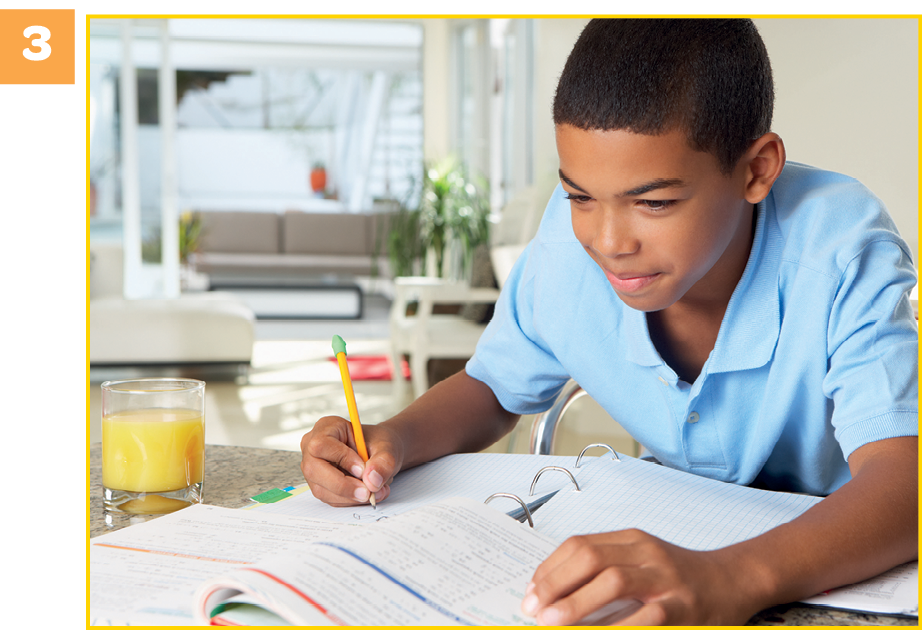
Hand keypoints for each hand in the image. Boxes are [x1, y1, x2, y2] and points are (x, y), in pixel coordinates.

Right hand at [299, 415, 404, 506]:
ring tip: (375, 493)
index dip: (342, 459)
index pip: (321, 445)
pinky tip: (367, 494)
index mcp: (326, 428)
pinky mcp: (320, 485)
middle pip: (314, 470)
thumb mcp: (387, 447)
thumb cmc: (378, 443)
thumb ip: (383, 462)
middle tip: (368, 492)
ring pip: (322, 490)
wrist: (379, 453)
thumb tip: (372, 481)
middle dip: (343, 485)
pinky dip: (350, 501)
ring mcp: (314, 468)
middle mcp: (313, 448)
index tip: (362, 469)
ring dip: (350, 497)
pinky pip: (330, 499)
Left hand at [520, 529, 756, 624]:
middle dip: (555, 584)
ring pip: (613, 583)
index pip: (580, 546)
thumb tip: (554, 594)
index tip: (530, 593)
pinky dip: (614, 629)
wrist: (734, 581)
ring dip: (576, 605)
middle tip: (533, 610)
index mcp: (632, 540)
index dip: (550, 569)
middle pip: (591, 559)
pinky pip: (643, 619)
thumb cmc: (680, 577)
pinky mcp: (681, 609)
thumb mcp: (642, 561)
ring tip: (552, 623)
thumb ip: (606, 569)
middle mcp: (647, 554)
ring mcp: (666, 580)